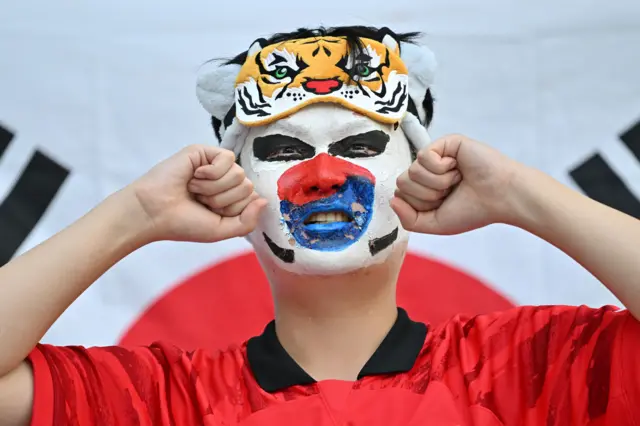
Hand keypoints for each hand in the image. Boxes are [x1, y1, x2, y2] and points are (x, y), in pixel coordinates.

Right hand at [128, 145, 266, 242]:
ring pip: (238, 173)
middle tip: (199, 201)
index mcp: (229, 197)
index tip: (210, 213)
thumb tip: (263, 200)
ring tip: (194, 189)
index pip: (252, 199)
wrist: (154, 212)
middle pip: (247, 186)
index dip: (233, 210)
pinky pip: (227, 158)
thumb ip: (247, 221)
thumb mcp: (221, 229)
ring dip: (214, 188)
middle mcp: (224, 180)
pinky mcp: (204, 152)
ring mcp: (214, 165)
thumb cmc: (184, 223)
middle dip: (223, 200)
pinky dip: (211, 174)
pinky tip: (194, 176)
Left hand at [391, 134, 522, 234]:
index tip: (444, 204)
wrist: (500, 197)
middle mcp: (428, 171)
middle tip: (451, 191)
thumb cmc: (473, 210)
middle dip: (427, 195)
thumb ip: (409, 219)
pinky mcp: (445, 143)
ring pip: (412, 171)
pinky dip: (441, 169)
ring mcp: (436, 155)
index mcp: (424, 188)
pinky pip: (424, 157)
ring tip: (457, 180)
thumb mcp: (435, 224)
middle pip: (402, 183)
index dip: (420, 206)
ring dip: (437, 183)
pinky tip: (458, 168)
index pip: (400, 196)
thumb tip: (392, 201)